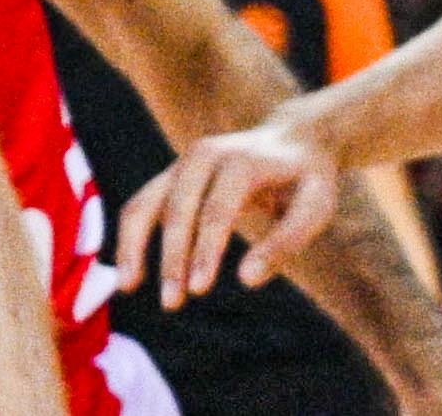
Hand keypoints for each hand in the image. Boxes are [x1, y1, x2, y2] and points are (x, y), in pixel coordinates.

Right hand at [125, 113, 346, 298]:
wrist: (292, 137)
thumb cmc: (307, 180)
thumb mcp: (314, 208)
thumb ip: (285, 242)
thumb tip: (247, 279)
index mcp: (241, 161)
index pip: (217, 210)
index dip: (205, 250)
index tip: (198, 289)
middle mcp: (204, 155)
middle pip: (178, 208)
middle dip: (172, 256)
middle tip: (172, 303)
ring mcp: (183, 163)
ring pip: (146, 201)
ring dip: (135, 244)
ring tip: (128, 286)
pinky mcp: (172, 175)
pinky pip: (142, 204)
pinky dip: (131, 235)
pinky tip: (129, 271)